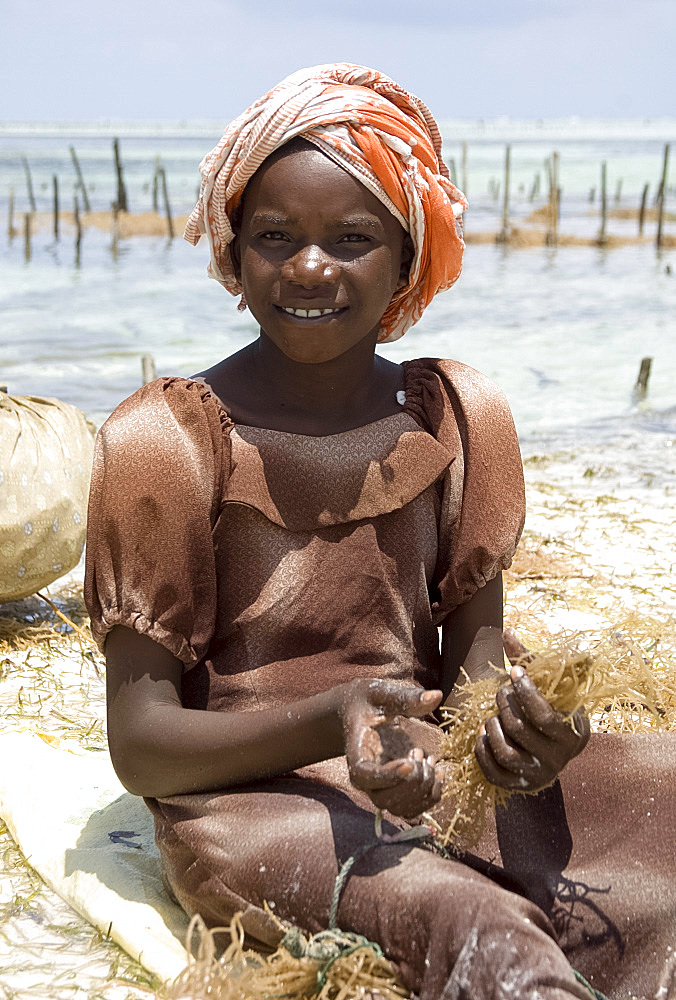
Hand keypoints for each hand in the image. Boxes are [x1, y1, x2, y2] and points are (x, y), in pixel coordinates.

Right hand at [341, 679, 443, 818]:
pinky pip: (414, 808)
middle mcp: (366, 778)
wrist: (354, 714)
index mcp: (356, 753)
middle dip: (412, 781)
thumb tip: (436, 696)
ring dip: (423, 789)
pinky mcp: (395, 791)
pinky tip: (438, 771)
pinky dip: (431, 795)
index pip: (364, 776)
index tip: (409, 761)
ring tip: (430, 761)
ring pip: (401, 809)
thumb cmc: (366, 701)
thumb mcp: (380, 692)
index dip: (387, 776)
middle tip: (420, 753)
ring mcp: (380, 787)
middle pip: (384, 799)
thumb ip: (406, 697)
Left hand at [475, 665, 589, 792]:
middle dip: (504, 705)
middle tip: (502, 692)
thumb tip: (507, 632)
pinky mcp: (517, 786)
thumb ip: (527, 661)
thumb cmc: (547, 707)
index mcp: (574, 733)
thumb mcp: (545, 686)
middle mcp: (559, 759)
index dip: (524, 692)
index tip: (513, 673)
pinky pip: (492, 771)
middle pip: (520, 730)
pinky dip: (482, 750)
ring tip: (491, 715)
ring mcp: (538, 775)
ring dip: (491, 727)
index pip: (543, 715)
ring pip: (505, 752)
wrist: (550, 747)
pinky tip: (483, 733)